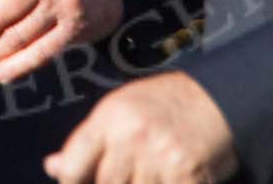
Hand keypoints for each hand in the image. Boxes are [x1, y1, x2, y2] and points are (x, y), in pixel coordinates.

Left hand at [44, 71, 236, 183]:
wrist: (220, 97)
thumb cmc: (164, 104)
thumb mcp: (119, 110)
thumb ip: (87, 142)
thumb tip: (52, 167)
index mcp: (111, 117)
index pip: (74, 165)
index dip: (71, 182)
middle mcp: (132, 135)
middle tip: (128, 173)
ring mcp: (160, 156)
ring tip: (151, 172)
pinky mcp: (187, 174)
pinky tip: (168, 176)